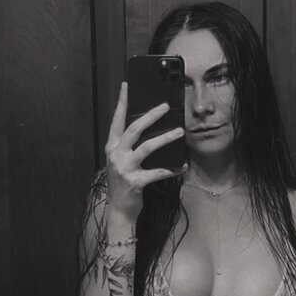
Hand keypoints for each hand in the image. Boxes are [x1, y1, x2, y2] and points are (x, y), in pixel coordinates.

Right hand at [104, 83, 185, 220]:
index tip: (126, 86)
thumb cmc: (123, 183)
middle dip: (150, 116)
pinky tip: (183, 166)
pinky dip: (172, 169)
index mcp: (112, 147)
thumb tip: (147, 127)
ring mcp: (124, 169)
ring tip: (180, 132)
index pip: (116, 120)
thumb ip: (129, 146)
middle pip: (134, 129)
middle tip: (165, 106)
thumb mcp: (121, 161)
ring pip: (147, 147)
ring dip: (166, 138)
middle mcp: (116, 155)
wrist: (119, 210)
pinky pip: (157, 172)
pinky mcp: (135, 182)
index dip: (121, 102)